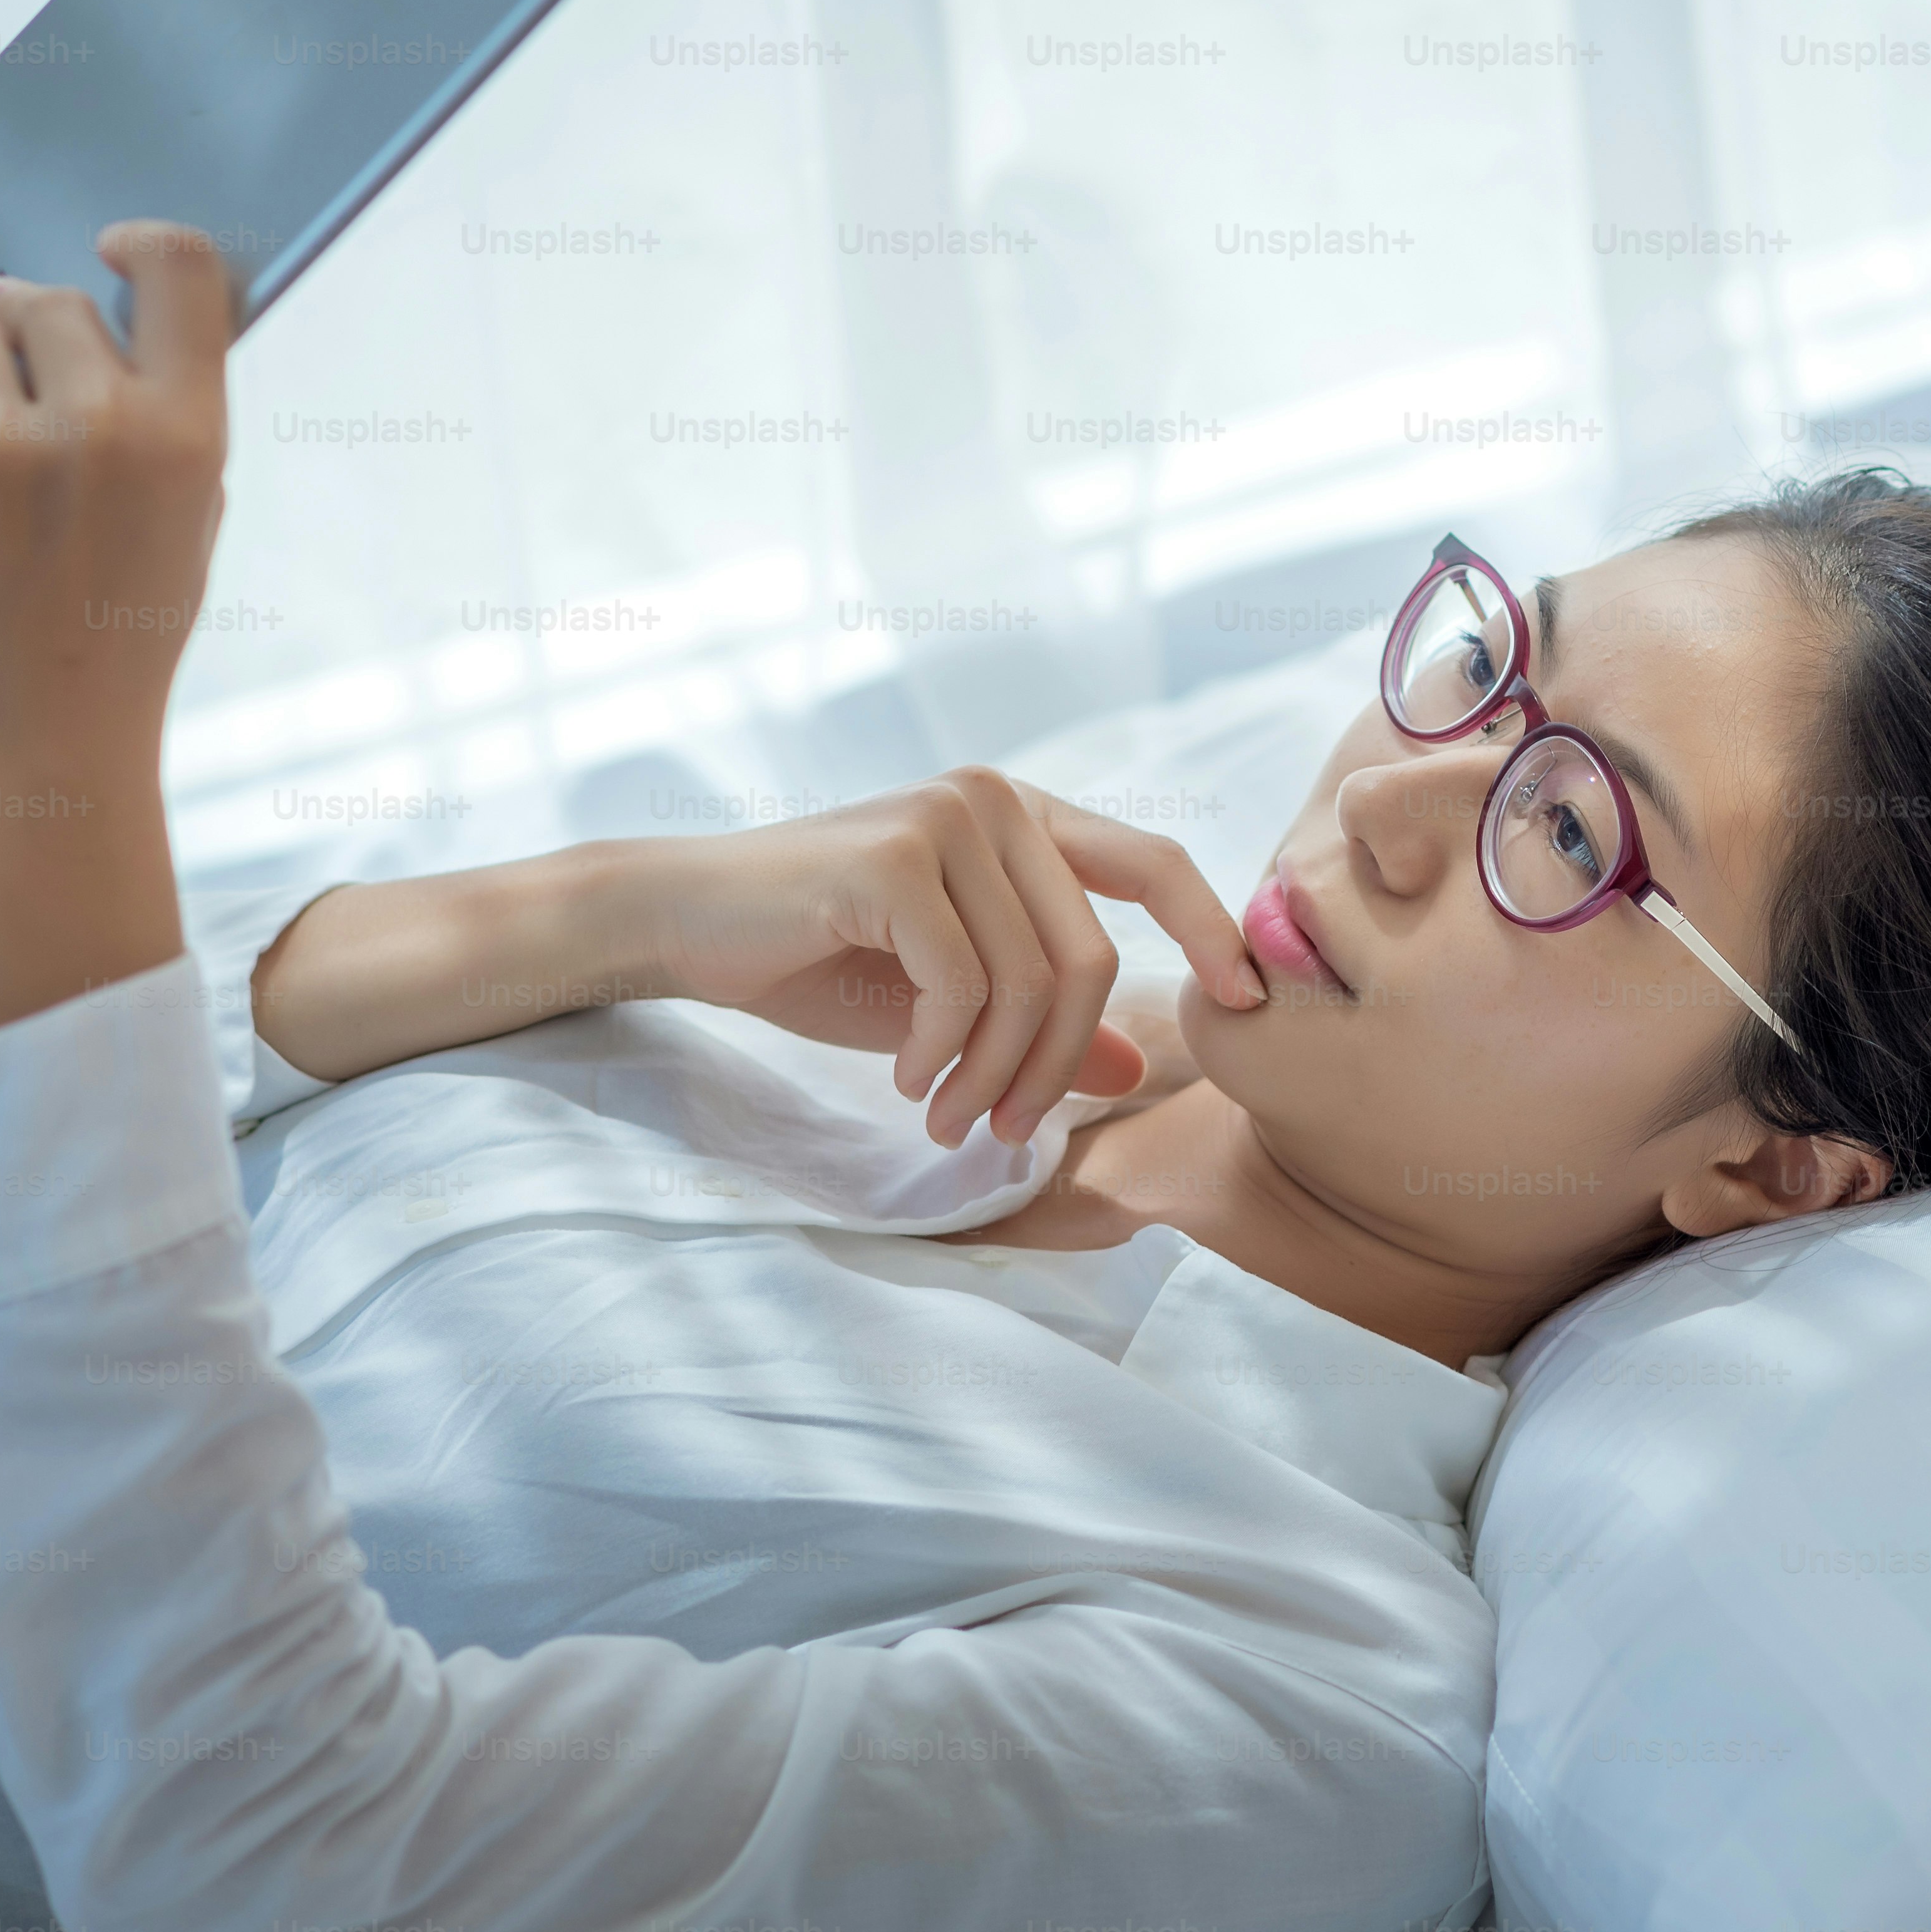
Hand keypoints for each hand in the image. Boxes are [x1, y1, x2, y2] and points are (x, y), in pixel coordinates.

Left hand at [0, 222, 234, 1047]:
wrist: (37, 758)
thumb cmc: (122, 635)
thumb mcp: (187, 521)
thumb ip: (158, 411)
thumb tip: (74, 296)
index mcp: (186, 436)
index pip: (176, 269)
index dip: (141, 240)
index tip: (109, 247)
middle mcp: (91, 427)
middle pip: (46, 300)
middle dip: (34, 334)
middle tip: (32, 397)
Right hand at [611, 767, 1266, 1151]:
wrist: (684, 923)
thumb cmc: (814, 955)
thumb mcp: (946, 1000)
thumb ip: (1040, 1019)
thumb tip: (1138, 1068)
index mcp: (1021, 818)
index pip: (1152, 861)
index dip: (1213, 928)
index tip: (1247, 1003)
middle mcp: (993, 800)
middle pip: (1092, 957)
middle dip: (1055, 1066)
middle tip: (1002, 1130)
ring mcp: (945, 816)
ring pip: (1030, 982)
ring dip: (992, 1076)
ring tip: (945, 1117)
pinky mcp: (894, 857)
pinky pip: (963, 985)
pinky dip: (939, 1053)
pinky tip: (902, 1077)